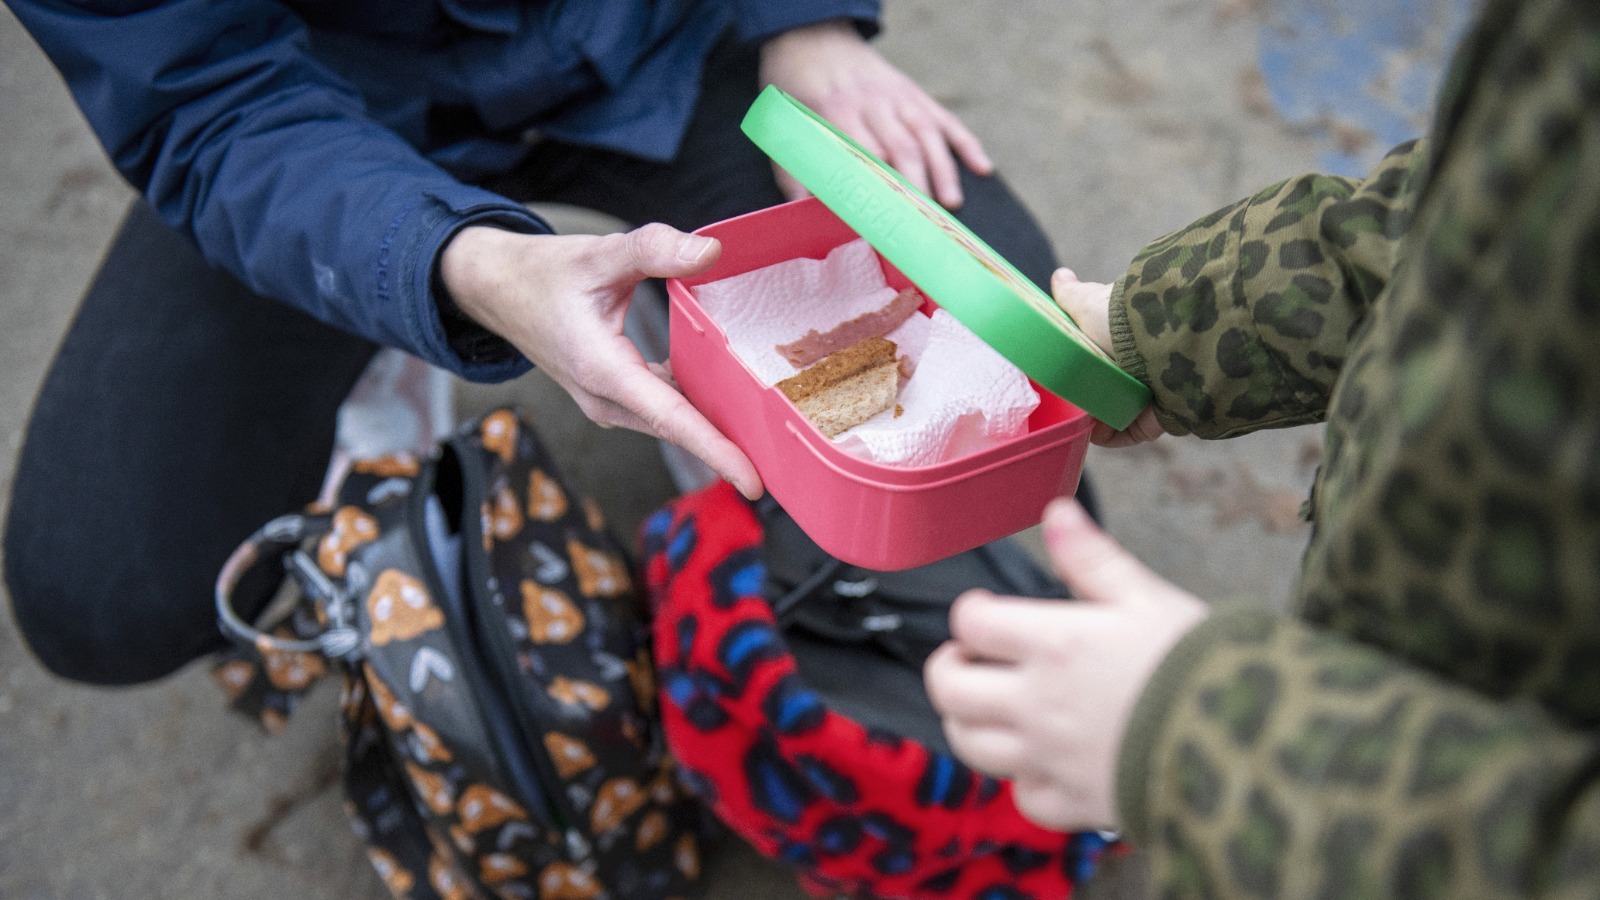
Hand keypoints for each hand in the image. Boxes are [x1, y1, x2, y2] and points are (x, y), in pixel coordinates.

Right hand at [439, 223, 763, 499]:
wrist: (497, 290)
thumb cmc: (543, 274)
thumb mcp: (599, 254)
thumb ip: (654, 250)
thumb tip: (711, 251)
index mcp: (602, 370)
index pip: (669, 417)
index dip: (714, 450)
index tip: (752, 481)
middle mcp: (606, 399)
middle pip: (678, 430)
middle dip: (729, 448)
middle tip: (787, 459)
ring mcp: (610, 403)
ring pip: (673, 422)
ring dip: (716, 429)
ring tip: (773, 434)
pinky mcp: (616, 397)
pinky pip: (665, 409)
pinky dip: (697, 407)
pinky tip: (733, 395)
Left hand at [759, 19, 991, 208]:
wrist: (811, 35)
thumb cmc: (794, 87)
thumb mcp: (782, 124)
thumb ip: (792, 169)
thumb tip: (800, 212)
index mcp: (837, 111)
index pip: (864, 157)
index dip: (878, 191)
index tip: (886, 222)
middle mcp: (873, 102)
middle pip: (901, 148)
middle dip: (916, 187)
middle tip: (924, 224)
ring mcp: (898, 96)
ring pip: (927, 135)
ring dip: (942, 171)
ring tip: (951, 206)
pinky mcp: (914, 93)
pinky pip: (945, 119)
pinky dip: (966, 143)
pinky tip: (982, 167)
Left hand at [924, 499, 1207, 830]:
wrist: (1250, 743)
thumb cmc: (1203, 662)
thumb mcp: (1147, 596)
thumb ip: (1092, 557)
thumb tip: (1055, 511)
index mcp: (1052, 643)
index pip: (970, 624)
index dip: (971, 613)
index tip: (986, 612)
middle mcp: (1036, 702)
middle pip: (949, 688)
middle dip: (949, 667)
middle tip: (971, 659)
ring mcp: (1049, 757)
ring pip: (969, 744)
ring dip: (967, 720)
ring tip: (990, 705)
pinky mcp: (1073, 803)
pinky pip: (1022, 795)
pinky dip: (1021, 778)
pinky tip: (1041, 760)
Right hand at [1050, 267, 1162, 446]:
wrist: (1156, 343)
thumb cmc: (1118, 320)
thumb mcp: (1086, 303)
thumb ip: (1071, 296)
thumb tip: (1060, 277)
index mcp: (1122, 336)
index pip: (1097, 351)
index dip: (1077, 360)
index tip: (1057, 370)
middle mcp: (1139, 362)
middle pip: (1105, 383)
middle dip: (1085, 391)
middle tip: (1063, 397)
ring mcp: (1149, 391)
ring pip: (1116, 410)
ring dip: (1096, 417)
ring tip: (1072, 420)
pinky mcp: (1155, 417)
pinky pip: (1130, 432)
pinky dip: (1111, 436)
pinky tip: (1090, 435)